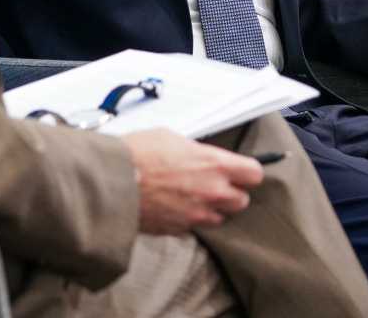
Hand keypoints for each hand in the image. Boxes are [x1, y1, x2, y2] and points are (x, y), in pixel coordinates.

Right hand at [122, 127, 263, 233]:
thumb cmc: (137, 154)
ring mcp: (198, 214)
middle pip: (242, 200)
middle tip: (212, 184)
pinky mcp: (181, 229)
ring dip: (211, 209)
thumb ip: (194, 151)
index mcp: (215, 165)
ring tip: (190, 197)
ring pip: (220, 217)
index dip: (246, 171)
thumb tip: (197, 155)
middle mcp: (213, 192)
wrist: (113, 180)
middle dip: (230, 193)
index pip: (254, 173)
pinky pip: (195, 226)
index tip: (239, 170)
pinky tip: (173, 206)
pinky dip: (189, 219)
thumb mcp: (170, 137)